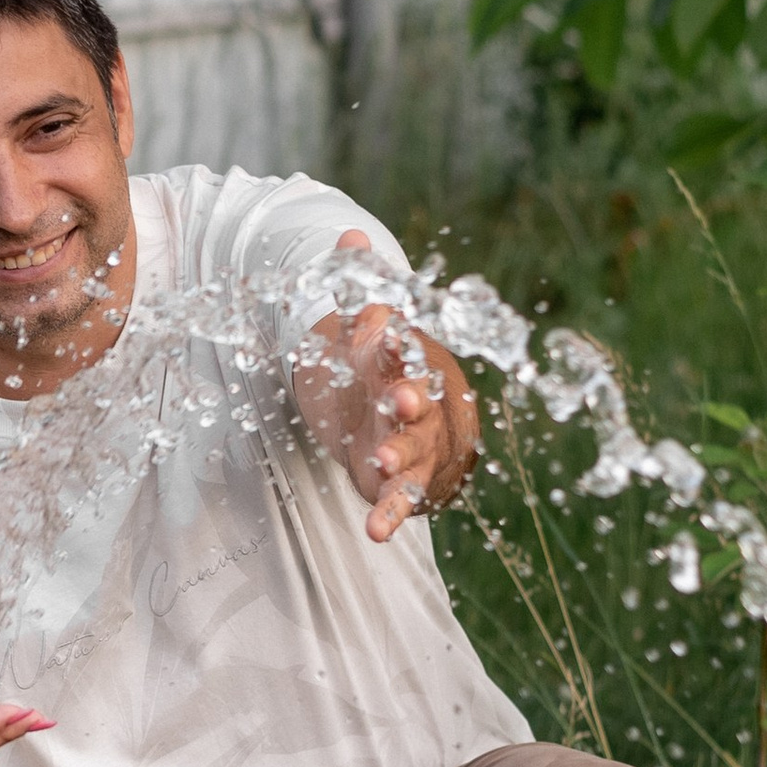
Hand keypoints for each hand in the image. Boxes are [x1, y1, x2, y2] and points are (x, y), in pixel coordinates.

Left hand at [295, 238, 477, 544]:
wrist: (414, 421)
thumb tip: (350, 234)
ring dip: (398, 454)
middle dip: (411, 398)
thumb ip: (355, 291)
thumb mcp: (363, 332)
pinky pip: (398, 500)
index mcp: (400, 363)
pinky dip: (389, 516)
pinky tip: (376, 532)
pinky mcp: (400, 482)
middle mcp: (413, 403)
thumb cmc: (384, 370)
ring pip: (411, 450)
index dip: (394, 340)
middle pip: (416, 400)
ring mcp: (410, 445)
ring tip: (382, 458)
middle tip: (403, 398)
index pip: (400, 347)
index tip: (387, 330)